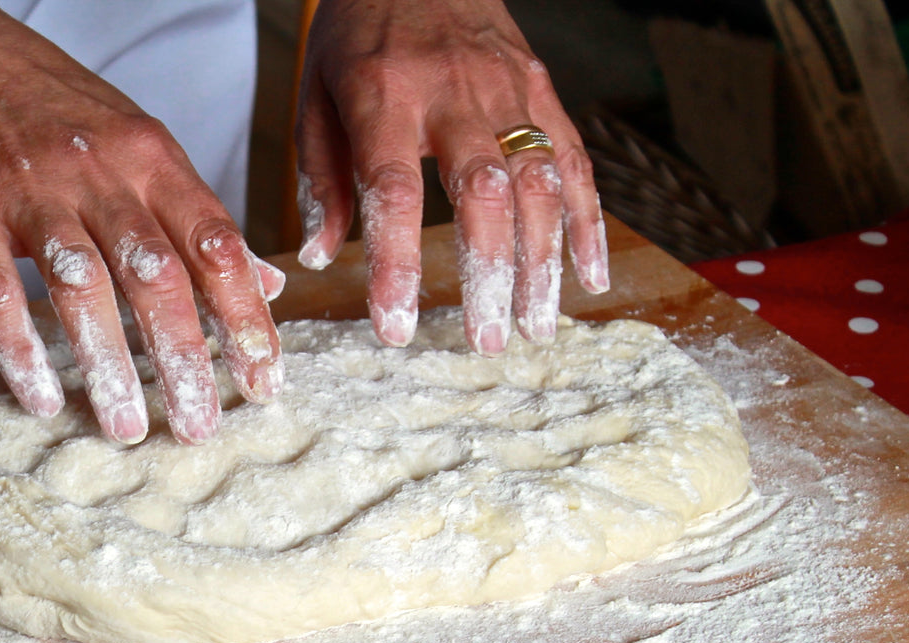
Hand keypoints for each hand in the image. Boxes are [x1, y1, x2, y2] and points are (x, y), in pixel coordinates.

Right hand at [0, 0, 283, 444]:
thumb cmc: (53, 106)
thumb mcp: (141, 145)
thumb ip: (197, 217)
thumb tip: (264, 282)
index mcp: (151, 159)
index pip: (216, 243)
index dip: (244, 316)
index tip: (264, 378)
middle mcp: (98, 174)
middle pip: (156, 275)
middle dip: (184, 358)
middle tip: (199, 427)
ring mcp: (30, 191)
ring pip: (80, 286)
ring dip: (107, 364)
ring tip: (126, 428)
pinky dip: (18, 348)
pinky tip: (42, 398)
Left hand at [295, 0, 609, 353]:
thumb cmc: (359, 35)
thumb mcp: (317, 95)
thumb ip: (322, 176)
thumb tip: (321, 256)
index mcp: (384, 93)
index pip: (393, 190)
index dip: (397, 262)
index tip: (395, 327)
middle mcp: (454, 91)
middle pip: (482, 191)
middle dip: (489, 272)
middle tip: (487, 341)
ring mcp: (507, 88)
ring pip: (538, 181)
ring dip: (543, 261)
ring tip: (536, 326)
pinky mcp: (541, 88)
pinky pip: (574, 159)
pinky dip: (588, 220)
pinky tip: (590, 276)